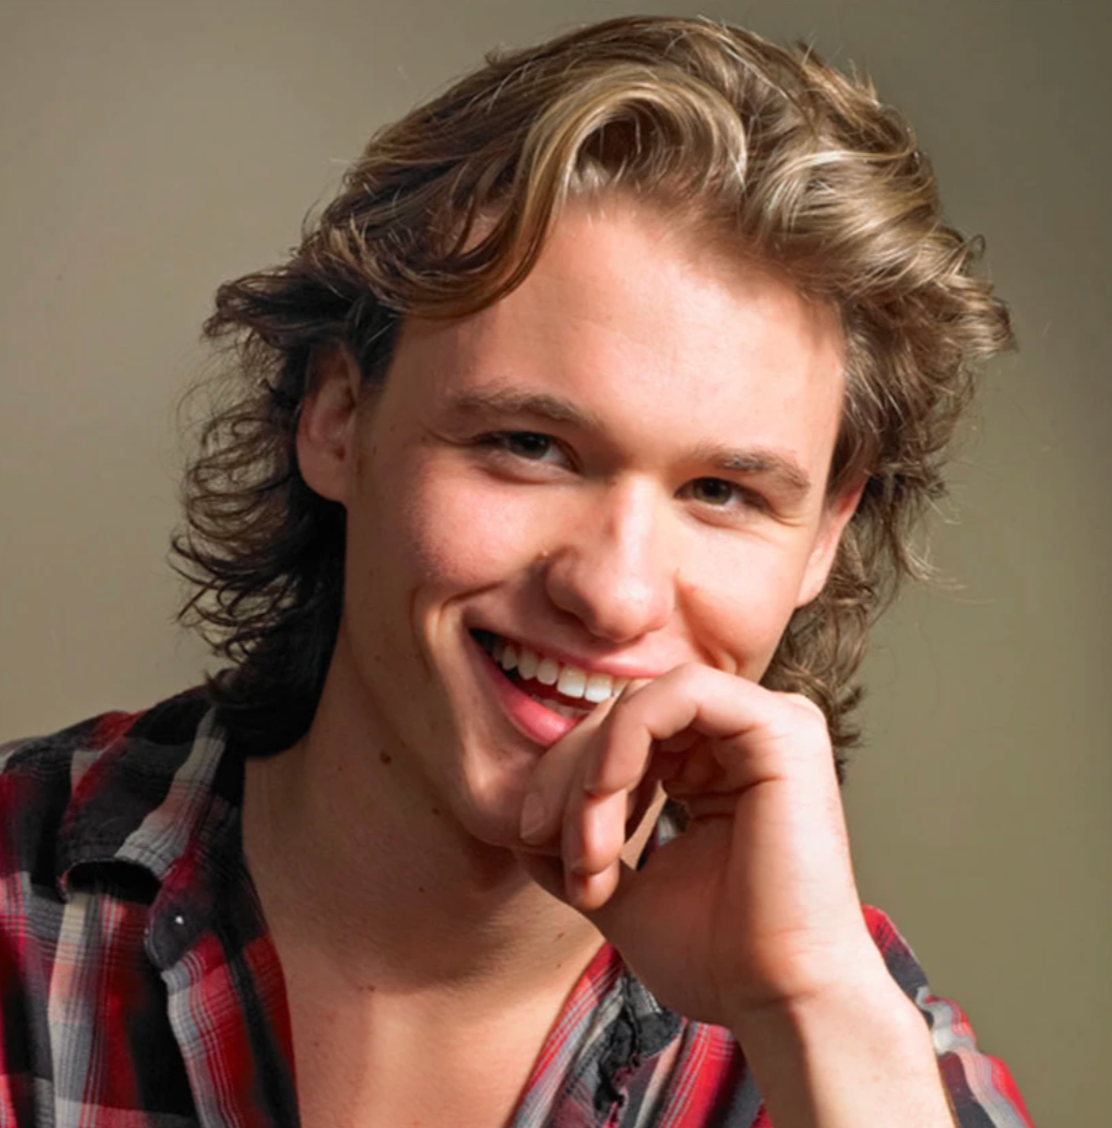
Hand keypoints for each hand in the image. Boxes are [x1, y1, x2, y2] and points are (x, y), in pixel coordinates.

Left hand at [514, 664, 887, 1030]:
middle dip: (567, 776)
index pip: (616, 733)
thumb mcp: (624, 893)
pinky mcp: (781, 727)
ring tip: (588, 846)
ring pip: (639, 703)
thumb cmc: (717, 959)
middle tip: (545, 841)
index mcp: (715, 764)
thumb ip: (579, 850)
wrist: (779, 1003)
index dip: (563, 777)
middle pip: (620, 712)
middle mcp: (742, 735)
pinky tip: (603, 793)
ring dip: (591, 771)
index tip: (534, 840)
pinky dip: (624, 739)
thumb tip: (523, 832)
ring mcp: (767, 724)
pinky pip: (677, 697)